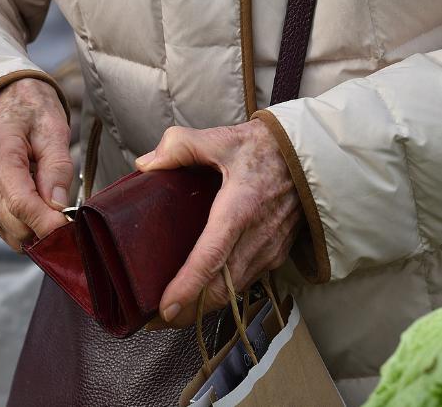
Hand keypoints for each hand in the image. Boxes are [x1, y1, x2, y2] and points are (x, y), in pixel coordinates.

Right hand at [0, 78, 71, 249]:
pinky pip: (8, 232)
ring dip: (37, 225)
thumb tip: (60, 206)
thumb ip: (57, 168)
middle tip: (69, 208)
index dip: (49, 224)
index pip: (21, 204)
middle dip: (48, 224)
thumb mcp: (52, 129)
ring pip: (14, 235)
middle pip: (18, 225)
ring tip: (45, 193)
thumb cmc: (28, 112)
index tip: (71, 229)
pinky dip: (25, 224)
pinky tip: (30, 197)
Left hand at [136, 120, 302, 327]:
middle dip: (188, 311)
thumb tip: (145, 165)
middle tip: (153, 319)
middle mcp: (258, 237)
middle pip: (222, 288)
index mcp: (240, 208)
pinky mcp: (275, 255)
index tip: (165, 308)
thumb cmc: (264, 148)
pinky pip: (245, 283)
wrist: (311, 157)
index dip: (188, 286)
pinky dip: (221, 294)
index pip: (212, 257)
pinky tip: (199, 295)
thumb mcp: (221, 138)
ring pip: (234, 291)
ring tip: (170, 313)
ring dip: (203, 306)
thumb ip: (179, 146)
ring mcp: (270, 250)